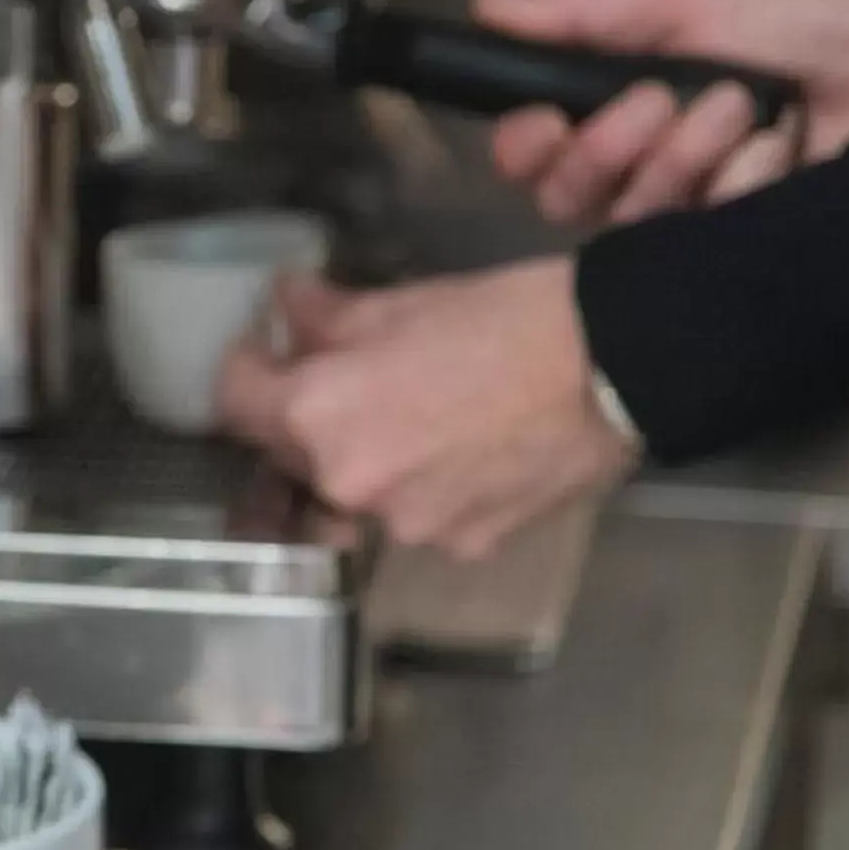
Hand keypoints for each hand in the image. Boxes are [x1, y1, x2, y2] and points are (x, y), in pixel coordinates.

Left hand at [216, 260, 633, 558]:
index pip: (233, 404)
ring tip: (412, 420)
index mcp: (318, 417)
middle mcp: (347, 485)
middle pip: (289, 458)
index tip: (260, 351)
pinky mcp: (460, 546)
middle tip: (338, 380)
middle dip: (303, 420)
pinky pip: (416, 519)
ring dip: (364, 461)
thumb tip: (284, 305)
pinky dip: (424, 489)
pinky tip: (461, 453)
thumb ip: (324, 317)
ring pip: (354, 496)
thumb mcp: (401, 303)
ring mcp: (404, 526)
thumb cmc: (506, 320)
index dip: (243, 369)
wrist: (615, 368)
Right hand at [474, 0, 848, 227]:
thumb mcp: (723, 4)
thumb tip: (493, 3)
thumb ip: (608, 10)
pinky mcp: (762, 270)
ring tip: (753, 115)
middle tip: (670, 100)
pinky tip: (789, 164)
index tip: (542, 118)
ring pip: (633, 226)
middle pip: (573, 202)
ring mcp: (718, 231)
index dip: (532, 144)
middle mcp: (675, 180)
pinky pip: (699, 253)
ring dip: (682, 162)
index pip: (550, 155)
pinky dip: (738, 196)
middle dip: (609, 147)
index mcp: (656, 115)